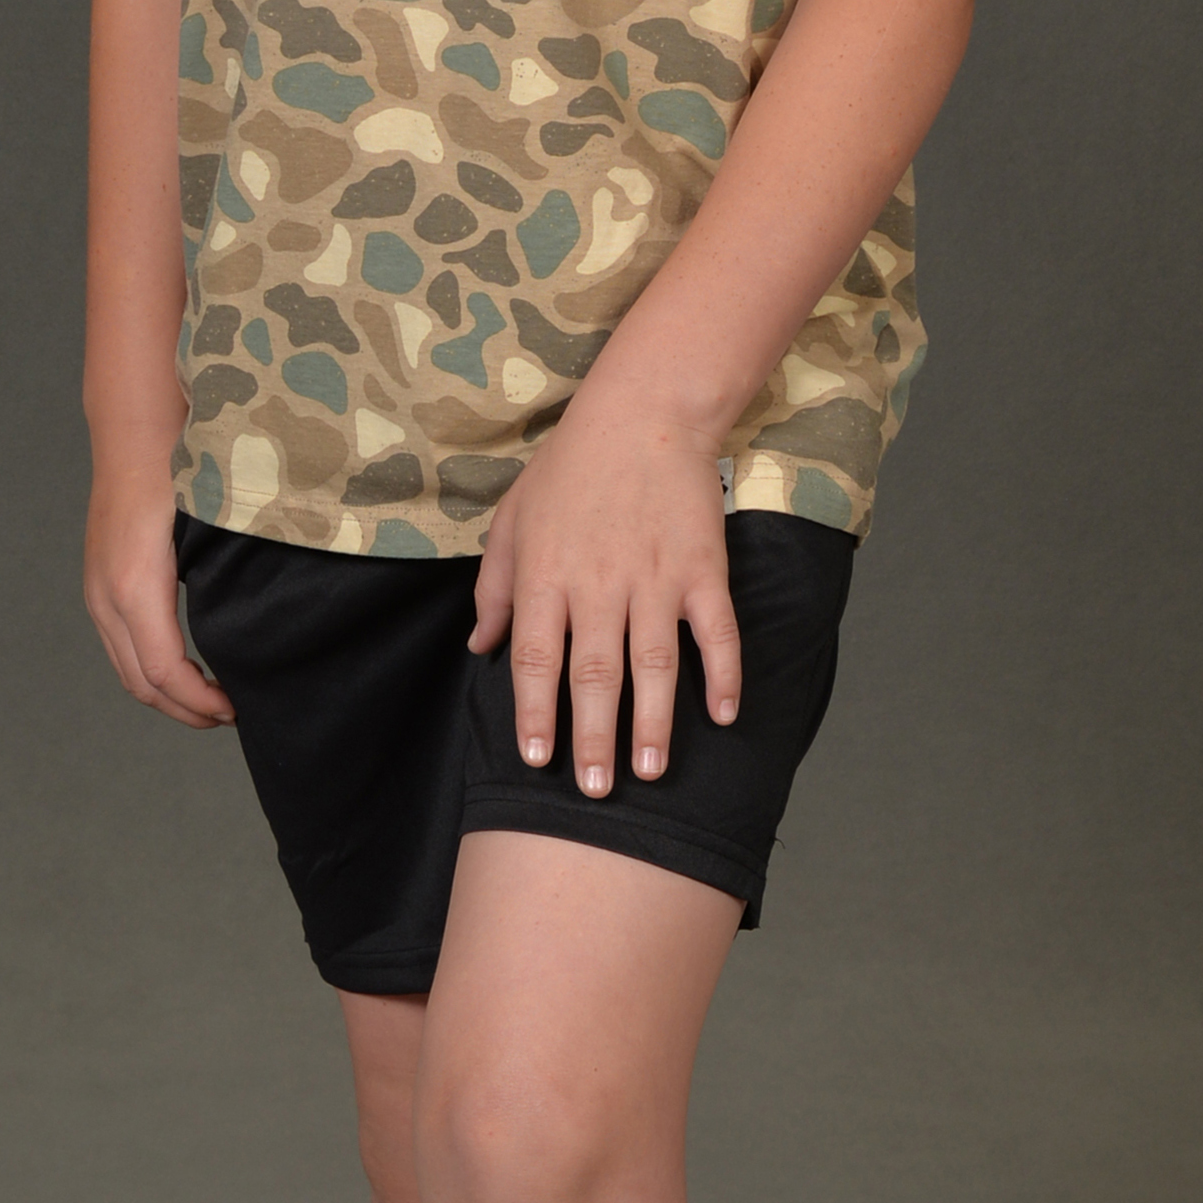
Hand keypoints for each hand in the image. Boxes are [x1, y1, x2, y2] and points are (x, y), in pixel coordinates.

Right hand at [83, 464, 235, 728]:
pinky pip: (120, 647)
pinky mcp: (97, 584)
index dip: (200, 703)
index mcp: (135, 586)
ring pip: (126, 669)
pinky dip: (149, 671)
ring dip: (166, 695)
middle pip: (141, 683)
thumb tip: (261, 629)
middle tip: (230, 716)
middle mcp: (106, 596)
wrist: (135, 429)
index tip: (237, 710)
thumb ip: (226, 575)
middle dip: (185, 710)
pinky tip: (184, 667)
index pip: (165, 672)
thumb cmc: (181, 467)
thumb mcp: (212, 522)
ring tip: (210, 700)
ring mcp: (96, 591)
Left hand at [467, 392, 739, 794]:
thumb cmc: (570, 465)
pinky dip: (722, 675)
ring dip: (653, 722)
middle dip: (593, 738)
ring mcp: (654, 577)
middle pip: (593, 675)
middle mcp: (598, 583)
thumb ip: (494, 585)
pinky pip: (716, 631)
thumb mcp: (513, 516)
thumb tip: (479, 645)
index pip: (536, 659)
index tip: (537, 761)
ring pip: (653, 664)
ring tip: (651, 772)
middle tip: (596, 792)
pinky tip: (723, 715)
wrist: (643, 410)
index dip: (535, 713)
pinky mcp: (702, 567)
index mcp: (546, 573)